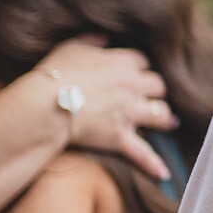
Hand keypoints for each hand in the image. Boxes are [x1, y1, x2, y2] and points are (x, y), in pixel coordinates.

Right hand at [30, 36, 177, 179]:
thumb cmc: (53, 74)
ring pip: (160, 114)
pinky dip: (153, 164)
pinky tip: (164, 175)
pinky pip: (142, 153)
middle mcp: (132, 86)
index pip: (142, 62)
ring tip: (167, 122)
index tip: (135, 74)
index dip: (138, 69)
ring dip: (163, 118)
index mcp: (121, 63)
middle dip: (155, 91)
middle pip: (157, 85)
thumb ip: (91, 40)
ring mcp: (129, 113)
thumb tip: (104, 37)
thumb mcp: (70, 47)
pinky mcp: (120, 137)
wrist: (44, 104)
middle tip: (153, 96)